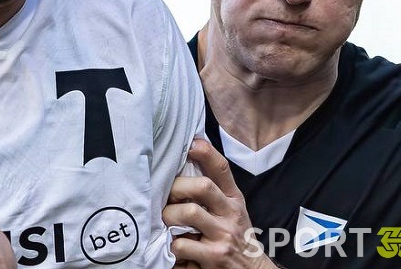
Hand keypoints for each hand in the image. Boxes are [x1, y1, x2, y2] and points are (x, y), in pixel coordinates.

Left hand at [163, 139, 276, 268]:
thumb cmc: (233, 236)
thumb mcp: (230, 210)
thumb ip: (213, 190)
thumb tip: (186, 159)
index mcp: (233, 199)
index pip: (222, 169)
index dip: (206, 153)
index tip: (191, 145)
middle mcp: (230, 214)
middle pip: (202, 186)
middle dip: (176, 188)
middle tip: (168, 198)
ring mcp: (223, 236)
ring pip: (188, 212)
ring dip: (169, 216)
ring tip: (167, 222)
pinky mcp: (214, 256)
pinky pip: (181, 244)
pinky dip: (172, 246)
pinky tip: (175, 247)